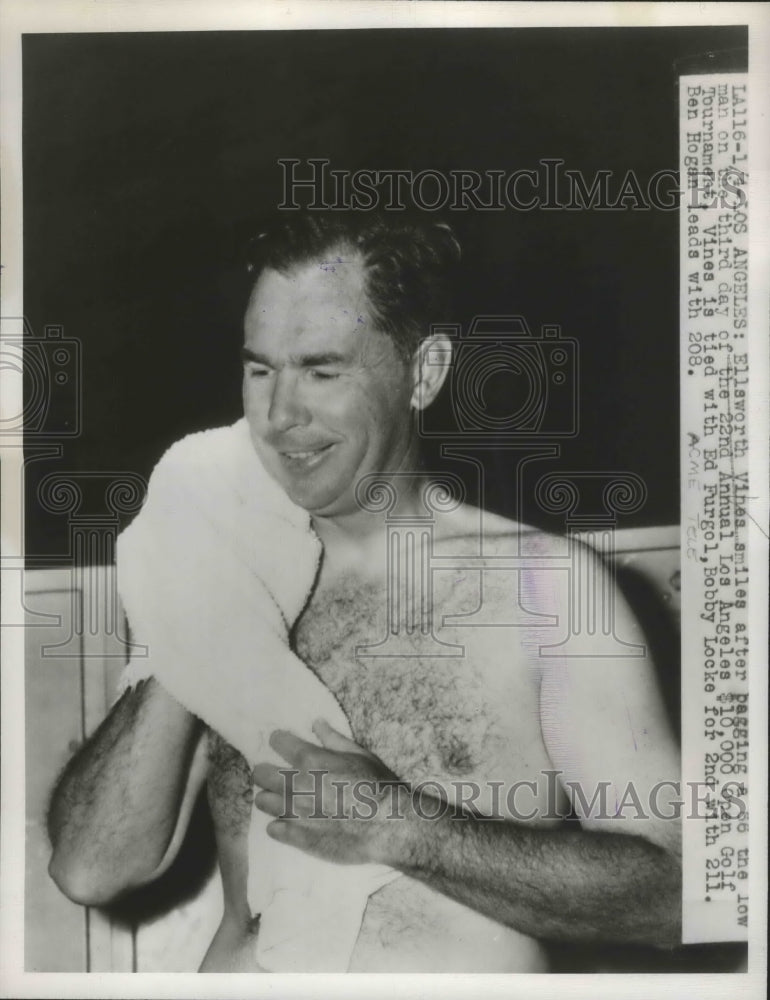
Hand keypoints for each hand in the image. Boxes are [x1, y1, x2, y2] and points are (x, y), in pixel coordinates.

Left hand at [252, 719, 405, 864]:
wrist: (388, 825)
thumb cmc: (377, 785)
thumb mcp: (360, 754)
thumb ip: (333, 739)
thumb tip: (316, 723)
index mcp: (311, 760)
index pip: (278, 742)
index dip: (280, 741)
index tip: (283, 744)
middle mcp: (296, 784)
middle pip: (260, 773)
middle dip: (266, 771)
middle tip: (277, 775)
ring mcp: (294, 812)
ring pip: (262, 801)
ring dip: (271, 798)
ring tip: (284, 800)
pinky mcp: (297, 836)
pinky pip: (272, 829)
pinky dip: (279, 825)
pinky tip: (291, 823)